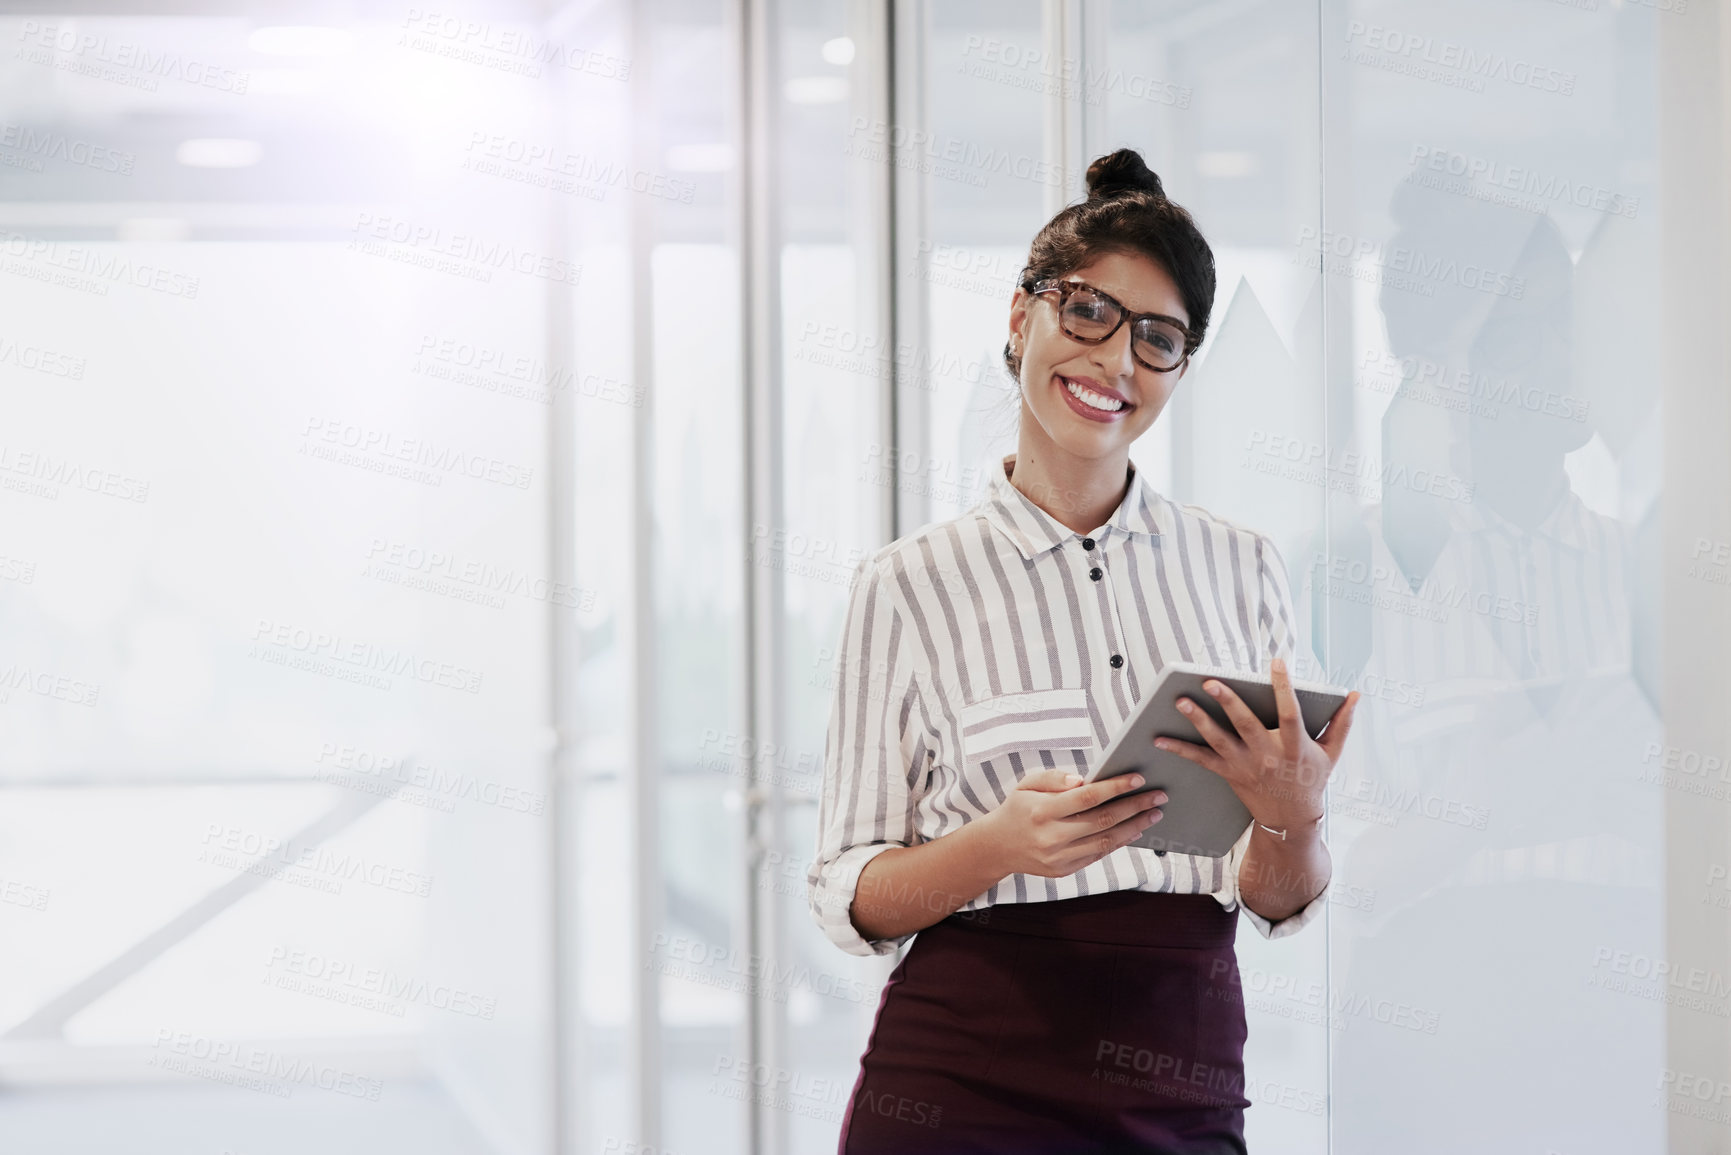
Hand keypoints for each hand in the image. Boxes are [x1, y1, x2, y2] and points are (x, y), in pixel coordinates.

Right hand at [975, 767, 1167, 877]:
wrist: (998, 847)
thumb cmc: (1018, 808)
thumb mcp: (1027, 784)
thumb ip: (1054, 778)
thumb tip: (1085, 780)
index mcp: (1042, 810)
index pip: (1086, 797)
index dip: (1115, 788)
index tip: (1138, 779)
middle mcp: (1051, 836)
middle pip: (1102, 820)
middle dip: (1135, 807)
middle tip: (1159, 796)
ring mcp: (1059, 857)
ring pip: (1105, 841)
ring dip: (1134, 827)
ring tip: (1154, 814)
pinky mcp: (1064, 870)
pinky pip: (1098, 855)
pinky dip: (1119, 842)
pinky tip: (1134, 830)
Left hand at [1154, 657, 1359, 835]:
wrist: (1291, 820)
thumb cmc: (1312, 779)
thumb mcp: (1332, 753)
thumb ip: (1342, 723)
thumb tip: (1355, 695)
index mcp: (1295, 746)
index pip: (1290, 713)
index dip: (1284, 687)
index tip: (1277, 662)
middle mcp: (1268, 755)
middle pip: (1245, 724)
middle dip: (1227, 702)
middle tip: (1210, 681)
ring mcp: (1245, 765)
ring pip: (1218, 740)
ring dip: (1198, 720)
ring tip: (1180, 700)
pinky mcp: (1229, 773)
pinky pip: (1200, 760)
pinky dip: (1179, 748)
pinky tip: (1159, 737)